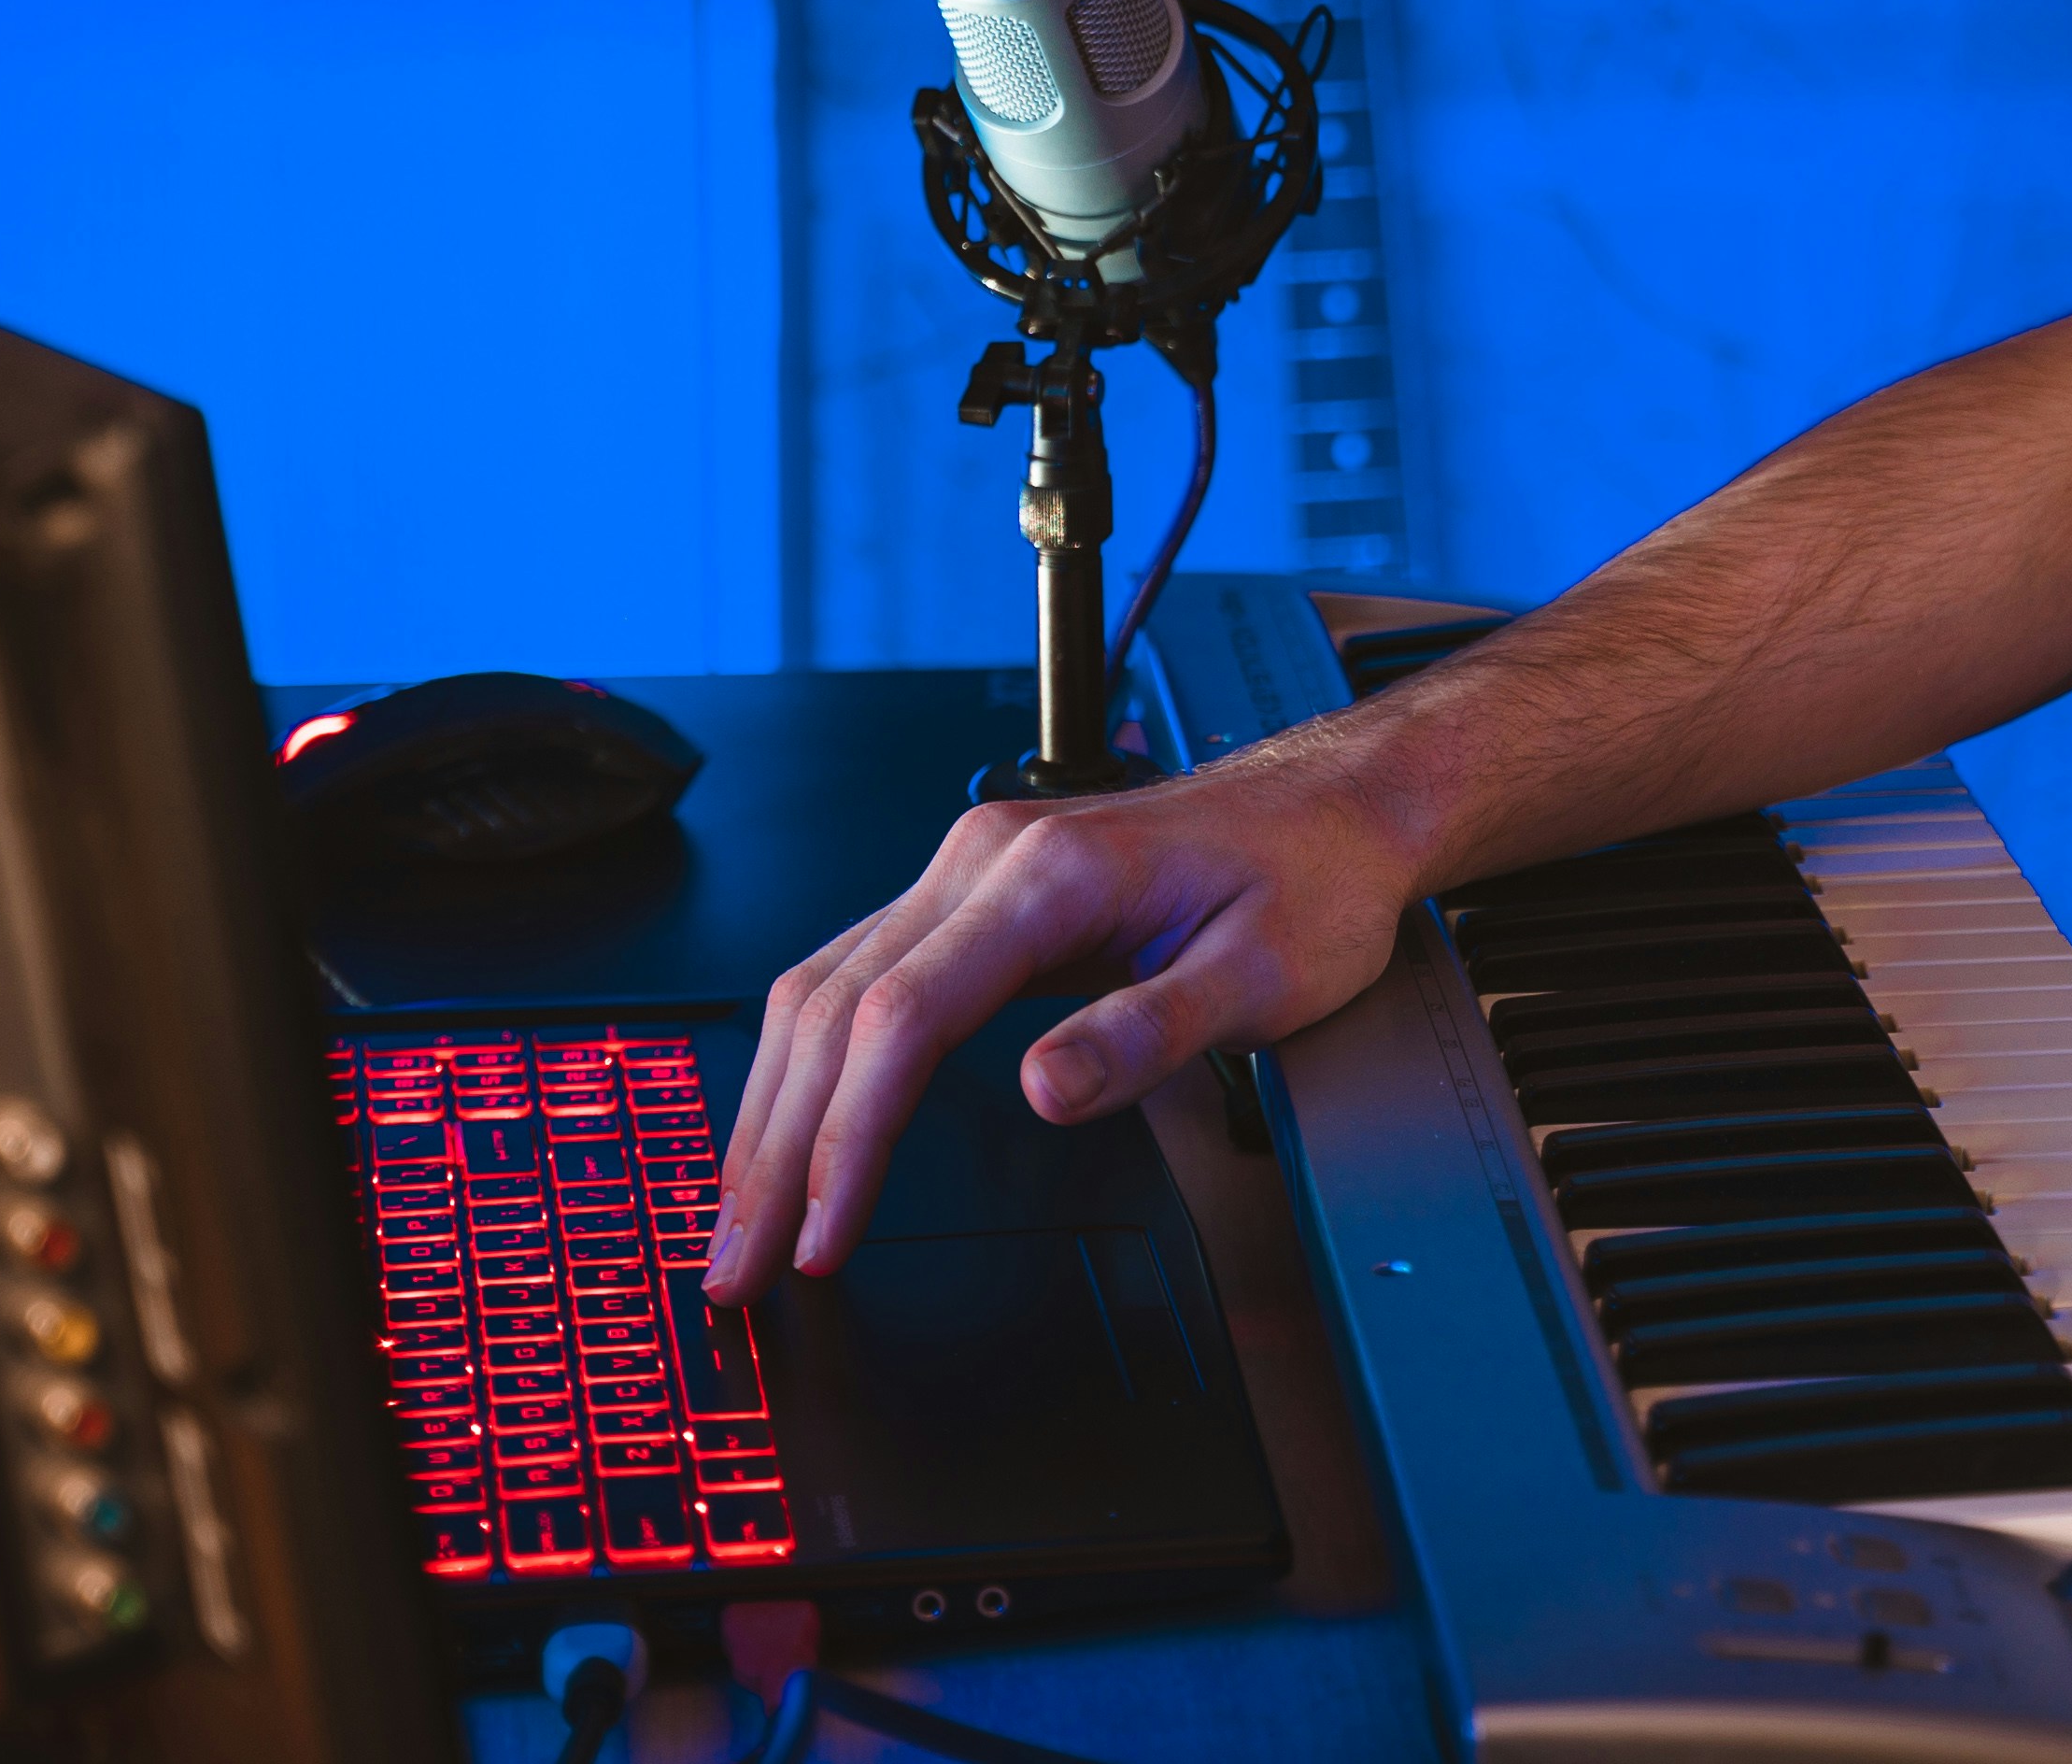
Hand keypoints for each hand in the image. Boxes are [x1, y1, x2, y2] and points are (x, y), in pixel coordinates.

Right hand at [702, 747, 1424, 1298]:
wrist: (1334, 806)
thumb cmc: (1309, 881)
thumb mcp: (1261, 975)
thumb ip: (1146, 1035)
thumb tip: (1040, 1092)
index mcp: (1049, 874)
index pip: (903, 1016)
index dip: (850, 1137)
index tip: (824, 1236)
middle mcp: (984, 859)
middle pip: (833, 1006)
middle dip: (775, 1147)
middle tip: (737, 1266)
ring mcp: (968, 872)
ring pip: (823, 989)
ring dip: (774, 1110)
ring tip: (740, 1222)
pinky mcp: (971, 898)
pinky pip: (856, 979)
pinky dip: (810, 1065)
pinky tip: (791, 1130)